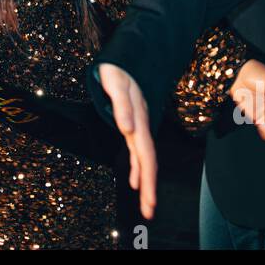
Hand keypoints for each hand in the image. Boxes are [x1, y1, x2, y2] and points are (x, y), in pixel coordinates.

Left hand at [97, 62, 157, 219]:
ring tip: (145, 203)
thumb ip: (122, 105)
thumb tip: (126, 129)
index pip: (145, 156)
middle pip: (148, 161)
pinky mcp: (133, 121)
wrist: (128, 52)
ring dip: (144, 180)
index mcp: (138, 119)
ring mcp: (138, 123)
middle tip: (149, 212)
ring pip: (143, 157)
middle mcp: (140, 124)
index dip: (147, 179)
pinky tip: (133, 178)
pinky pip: (137, 149)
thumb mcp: (116, 82)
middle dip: (149, 188)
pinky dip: (136, 166)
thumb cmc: (118, 67)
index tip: (147, 201)